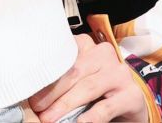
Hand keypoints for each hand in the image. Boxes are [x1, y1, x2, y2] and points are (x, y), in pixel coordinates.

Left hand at [26, 34, 148, 122]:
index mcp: (88, 46)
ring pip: (87, 87)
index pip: (64, 54)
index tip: (30, 85)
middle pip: (73, 71)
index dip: (46, 71)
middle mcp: (104, 55)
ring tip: (49, 118)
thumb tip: (34, 92)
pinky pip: (106, 107)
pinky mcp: (131, 95)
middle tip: (36, 107)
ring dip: (65, 105)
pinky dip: (90, 117)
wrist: (132, 104)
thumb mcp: (81, 78)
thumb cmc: (99, 90)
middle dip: (52, 91)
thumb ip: (64, 78)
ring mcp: (119, 74)